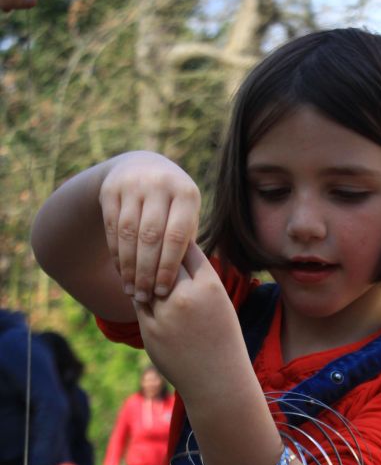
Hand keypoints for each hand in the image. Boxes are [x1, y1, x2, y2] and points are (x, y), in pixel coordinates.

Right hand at [99, 152, 200, 303]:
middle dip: (147, 272)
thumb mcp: (186, 216)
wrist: (142, 168)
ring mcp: (133, 184)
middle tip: (144, 297)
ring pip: (128, 234)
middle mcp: (160, 184)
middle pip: (150, 237)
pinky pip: (112, 228)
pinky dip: (116, 254)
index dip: (168, 267)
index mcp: (186, 194)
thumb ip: (185, 244)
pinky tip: (121, 273)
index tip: (163, 292)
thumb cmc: (173, 206)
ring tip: (131, 291)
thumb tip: (181, 285)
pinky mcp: (110, 189)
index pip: (176, 236)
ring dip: (129, 267)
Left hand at [133, 242, 239, 397]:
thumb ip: (201, 279)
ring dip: (143, 270)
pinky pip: (138, 302)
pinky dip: (138, 291)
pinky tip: (140, 287)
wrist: (217, 382)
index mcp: (210, 287)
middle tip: (151, 240)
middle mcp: (187, 298)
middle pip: (164, 260)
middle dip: (158, 252)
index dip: (177, 240)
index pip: (187, 249)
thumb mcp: (221, 303)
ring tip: (142, 261)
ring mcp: (165, 315)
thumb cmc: (223, 340)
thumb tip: (181, 252)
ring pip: (146, 279)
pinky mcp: (149, 330)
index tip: (172, 235)